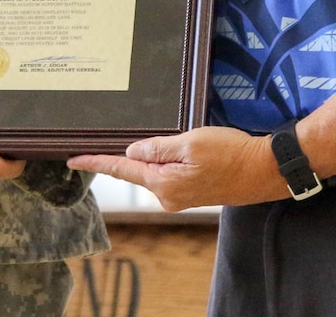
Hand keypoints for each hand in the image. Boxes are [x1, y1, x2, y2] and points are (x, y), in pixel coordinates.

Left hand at [69, 126, 278, 210]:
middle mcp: (168, 196)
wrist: (264, 170)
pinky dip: (161, 161)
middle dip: (123, 155)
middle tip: (106, 138)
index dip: (95, 162)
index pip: (121, 170)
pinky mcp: (190, 192)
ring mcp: (179, 196)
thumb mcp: (190, 142)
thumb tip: (130, 153)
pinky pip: (166, 174)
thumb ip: (157, 148)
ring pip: (153, 171)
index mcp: (163, 184)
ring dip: (147, 157)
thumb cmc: (231, 153)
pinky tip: (168, 150)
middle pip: (135, 171)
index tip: (72, 160)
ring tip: (156, 139)